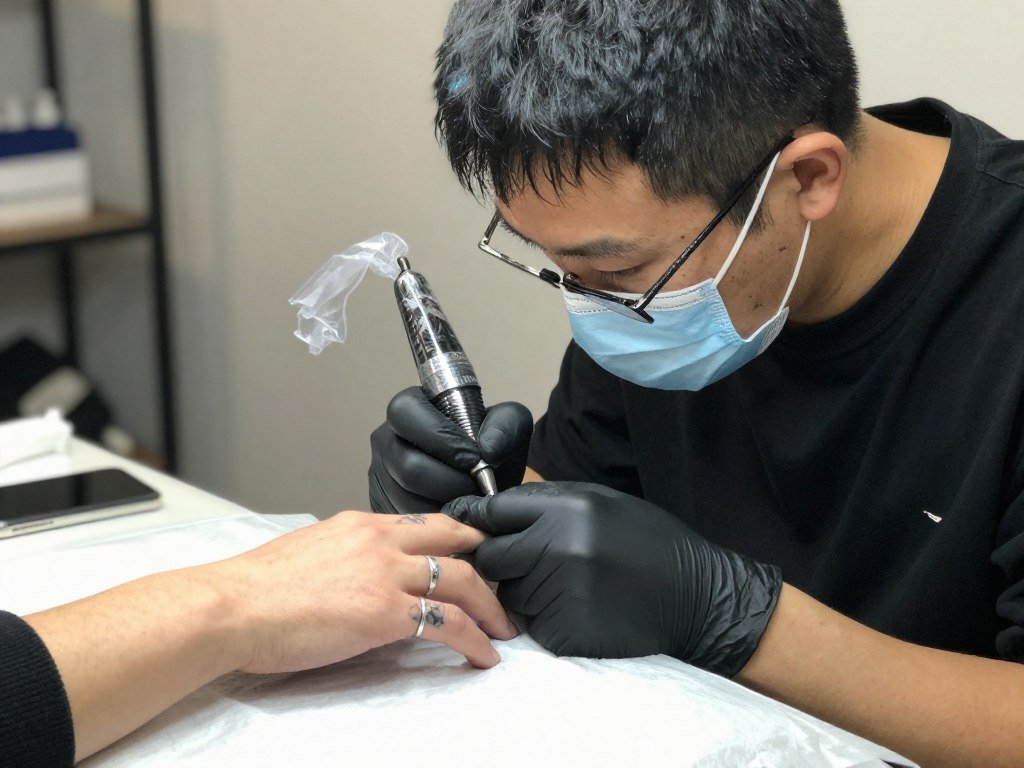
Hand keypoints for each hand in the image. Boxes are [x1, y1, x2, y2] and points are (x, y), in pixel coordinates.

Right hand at [206, 511, 518, 671]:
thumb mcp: (310, 550)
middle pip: (455, 541)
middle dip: (486, 564)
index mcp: (360, 524)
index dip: (457, 535)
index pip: (425, 522)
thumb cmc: (257, 586)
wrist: (233, 607)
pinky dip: (474, 640)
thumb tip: (359, 574)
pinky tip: (483, 655)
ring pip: (462, 580)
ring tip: (503, 629)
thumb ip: (346, 555)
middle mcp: (380, 541)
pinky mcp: (385, 613)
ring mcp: (386, 575)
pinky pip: (448, 623)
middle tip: (502, 586)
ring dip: (490, 608)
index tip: (475, 551)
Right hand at [368, 386, 532, 513]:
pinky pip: (406, 524)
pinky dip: (436, 525)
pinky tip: (454, 517)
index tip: (472, 459)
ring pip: (407, 499)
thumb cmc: (491, 452)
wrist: (486, 487)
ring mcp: (380, 477)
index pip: (406, 412)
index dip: (441, 437)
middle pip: (408, 466)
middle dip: (450, 482)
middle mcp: (387, 440)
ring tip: (468, 502)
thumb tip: (486, 450)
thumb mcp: (508, 428)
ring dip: (446, 506)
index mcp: (409, 410)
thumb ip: (505, 426)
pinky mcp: (382, 509)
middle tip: (476, 488)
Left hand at [444, 482, 781, 676]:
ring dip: (525, 592)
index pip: (494, 512)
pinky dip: (546, 620)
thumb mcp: (603, 503)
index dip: (476, 519)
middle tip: (527, 563)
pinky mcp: (564, 632)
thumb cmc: (648, 544)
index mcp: (567, 510)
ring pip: (509, 594)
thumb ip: (548, 503)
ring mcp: (560, 593)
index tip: (462, 524)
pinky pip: (532, 626)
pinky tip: (579, 610)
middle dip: (500, 560)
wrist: (696, 598)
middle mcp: (557, 549)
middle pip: (491, 556)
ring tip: (568, 587)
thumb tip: (492, 507)